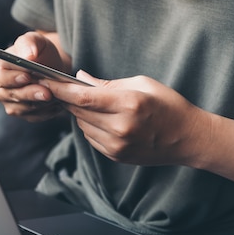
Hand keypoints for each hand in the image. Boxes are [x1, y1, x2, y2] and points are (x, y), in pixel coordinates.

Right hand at [0, 31, 70, 121]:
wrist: (50, 67)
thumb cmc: (39, 53)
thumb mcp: (35, 40)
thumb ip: (29, 43)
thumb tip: (28, 55)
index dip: (13, 78)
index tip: (27, 76)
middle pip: (11, 95)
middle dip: (30, 93)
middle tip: (46, 92)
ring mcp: (10, 104)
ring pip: (23, 108)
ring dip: (40, 103)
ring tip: (55, 96)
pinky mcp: (23, 114)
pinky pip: (34, 116)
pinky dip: (46, 111)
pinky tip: (57, 103)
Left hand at [42, 71, 211, 166]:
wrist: (188, 138)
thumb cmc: (168, 105)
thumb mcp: (142, 84)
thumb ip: (108, 83)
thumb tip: (79, 78)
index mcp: (128, 104)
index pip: (83, 97)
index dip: (60, 89)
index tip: (45, 81)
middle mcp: (120, 128)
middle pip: (78, 111)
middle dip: (66, 98)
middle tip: (58, 86)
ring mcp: (117, 146)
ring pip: (82, 125)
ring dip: (79, 112)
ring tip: (89, 102)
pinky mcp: (115, 156)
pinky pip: (90, 137)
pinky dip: (89, 125)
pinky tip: (100, 118)